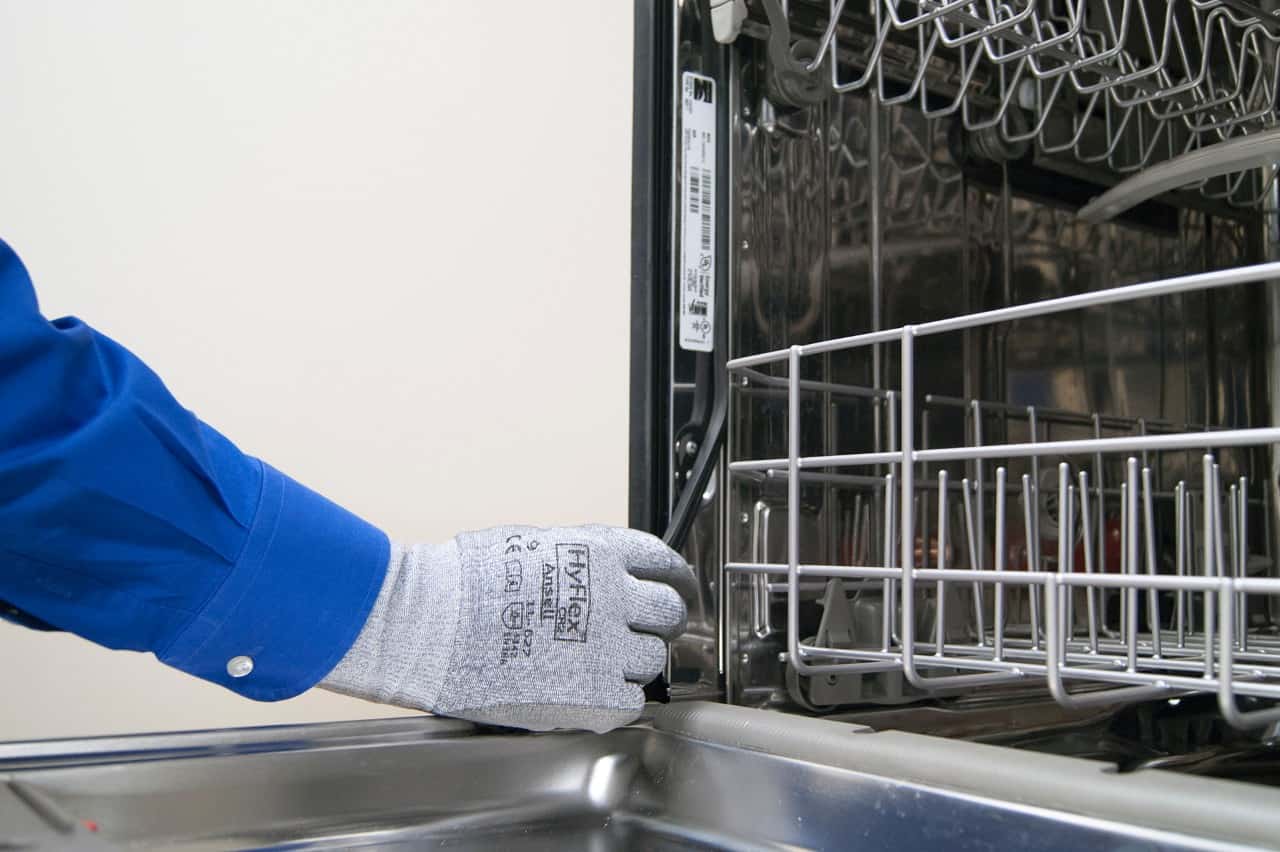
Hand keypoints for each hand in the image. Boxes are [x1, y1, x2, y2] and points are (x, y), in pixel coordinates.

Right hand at [321, 525, 693, 732]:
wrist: (429, 625)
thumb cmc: (461, 583)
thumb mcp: (530, 543)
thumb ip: (575, 559)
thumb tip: (594, 572)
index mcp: (600, 552)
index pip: (663, 561)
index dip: (674, 577)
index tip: (678, 587)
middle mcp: (614, 596)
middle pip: (668, 612)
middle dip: (659, 623)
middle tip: (641, 633)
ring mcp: (608, 649)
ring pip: (651, 660)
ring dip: (631, 664)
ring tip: (592, 666)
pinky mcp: (595, 698)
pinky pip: (631, 703)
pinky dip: (615, 701)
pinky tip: (587, 694)